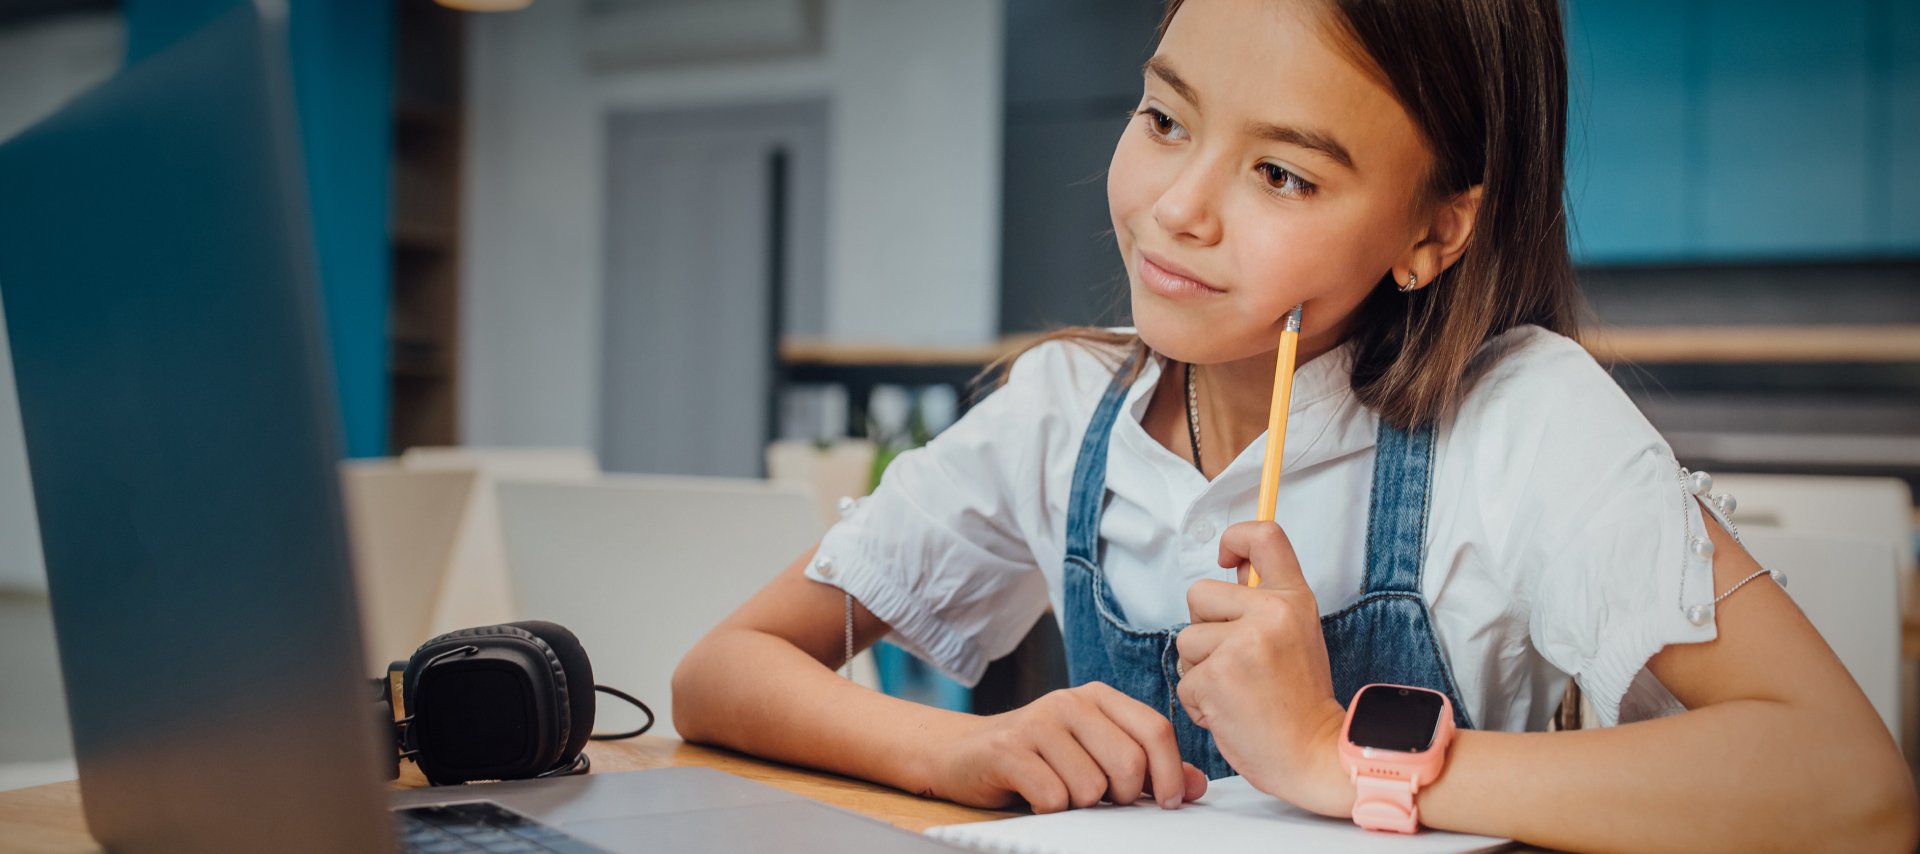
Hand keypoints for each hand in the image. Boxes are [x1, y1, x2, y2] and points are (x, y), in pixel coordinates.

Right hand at [923, 682, 1208, 812]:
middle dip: (1122, 797)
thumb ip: (1146, 767)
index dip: (1170, 774)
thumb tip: (1196, 785)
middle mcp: (1070, 701)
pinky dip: (1049, 809)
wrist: (961, 753)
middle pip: (1128, 764)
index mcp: (1099, 698)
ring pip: (1090, 788)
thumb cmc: (1037, 757)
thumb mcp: (1095, 755)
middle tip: (1098, 799)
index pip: (1155, 730)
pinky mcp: (1008, 749)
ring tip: (1058, 791)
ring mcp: (1037, 722)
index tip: (1169, 801)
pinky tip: (1034, 795)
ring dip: (1078, 805)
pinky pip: (1052, 797)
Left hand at [1175, 520, 1351, 815]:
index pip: (1264, 535)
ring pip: (1186, 640)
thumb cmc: (1299, 700)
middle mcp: (1271, 613)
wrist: (1312, 753)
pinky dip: (1199, 701)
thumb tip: (1234, 565)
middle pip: (1198, 593)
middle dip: (1204, 628)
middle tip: (1237, 661)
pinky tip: (1230, 711)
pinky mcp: (1217, 677)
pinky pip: (1185, 678)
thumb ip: (1266, 601)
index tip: (1226, 557)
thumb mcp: (1297, 635)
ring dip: (1199, 669)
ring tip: (1236, 690)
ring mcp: (1242, 644)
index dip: (1235, 537)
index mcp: (1293, 599)